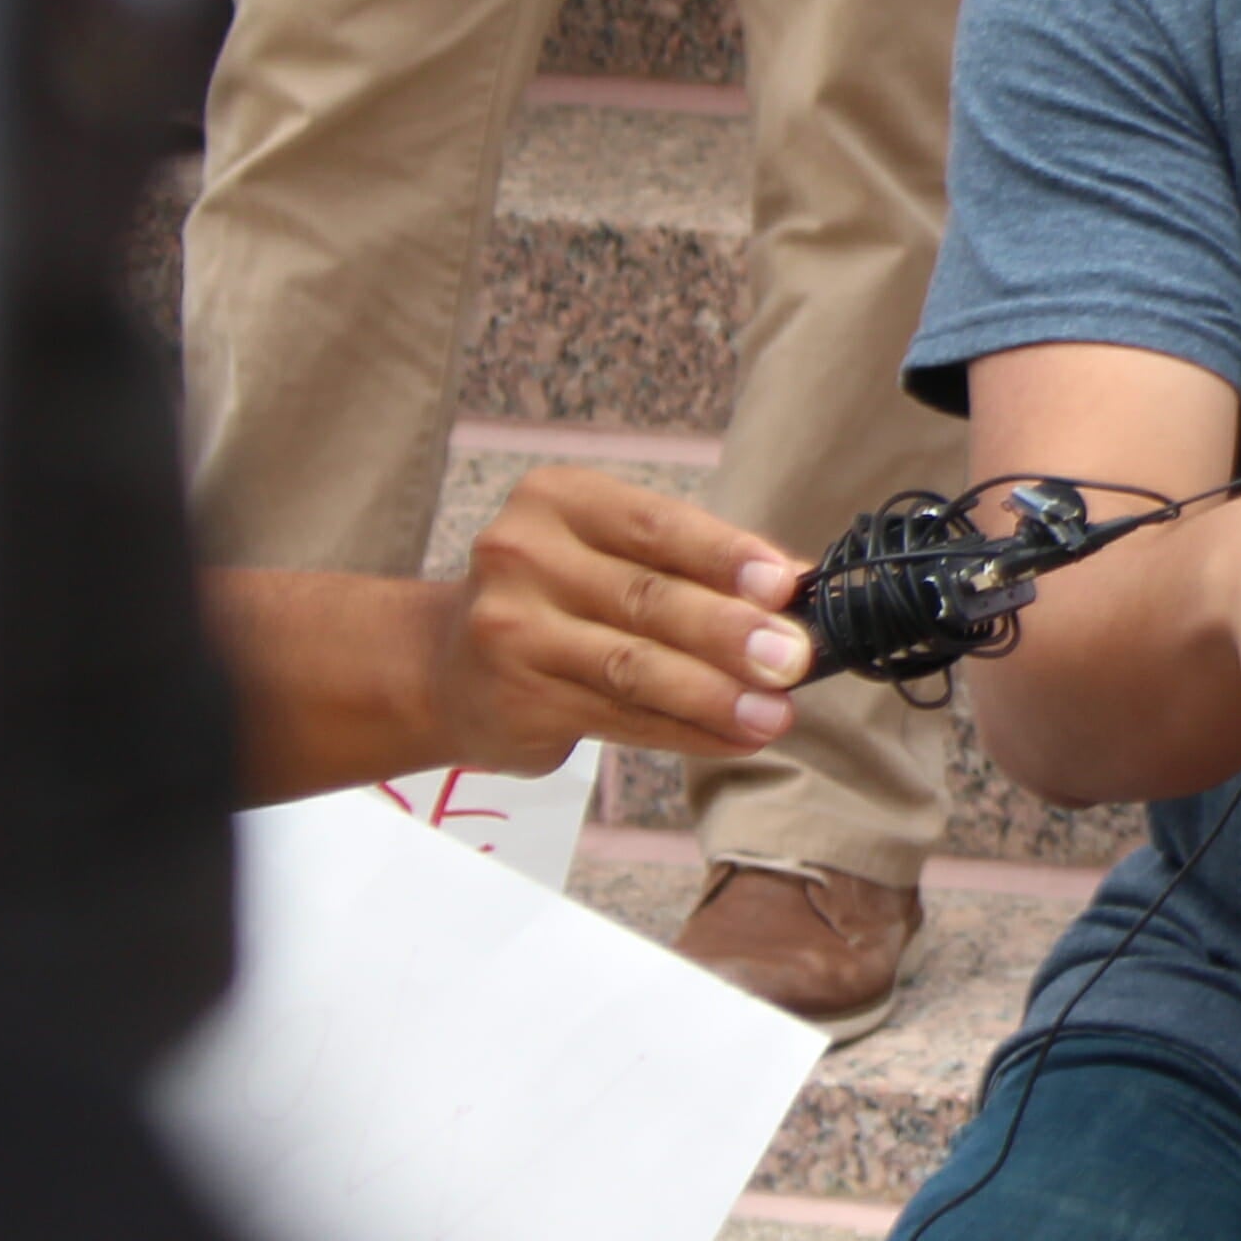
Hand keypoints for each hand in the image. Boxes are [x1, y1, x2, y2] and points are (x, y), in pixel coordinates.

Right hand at [428, 468, 814, 770]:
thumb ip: (694, 564)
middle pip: (646, 598)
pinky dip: (687, 733)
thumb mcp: (612, 555)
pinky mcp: (517, 700)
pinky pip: (620, 719)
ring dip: (715, 695)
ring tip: (774, 715)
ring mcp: (512, 632)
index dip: (724, 554)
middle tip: (793, 660)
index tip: (784, 584)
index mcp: (557, 501)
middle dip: (730, 633)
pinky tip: (736, 739)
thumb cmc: (558, 598)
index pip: (654, 524)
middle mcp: (523, 557)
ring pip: (633, 668)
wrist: (444, 667)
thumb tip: (797, 584)